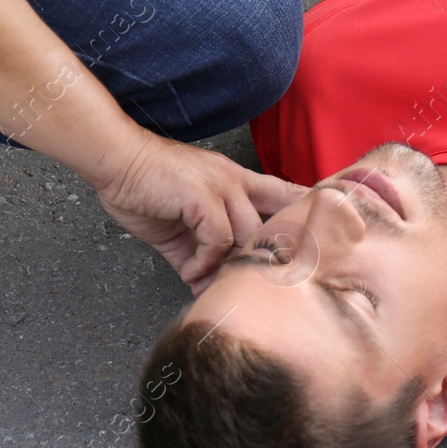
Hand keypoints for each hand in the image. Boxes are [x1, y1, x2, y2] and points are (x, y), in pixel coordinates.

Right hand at [92, 131, 307, 293]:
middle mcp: (237, 182)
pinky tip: (191, 270)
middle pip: (281, 219)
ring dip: (237, 265)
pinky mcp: (204, 198)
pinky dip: (205, 263)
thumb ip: (200, 251)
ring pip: (252, 235)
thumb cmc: (145, 187)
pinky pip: (219, 240)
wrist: (115, 161)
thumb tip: (207, 284)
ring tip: (217, 281)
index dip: (308, 213)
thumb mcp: (181, 224)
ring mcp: (223, 187)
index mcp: (237, 181)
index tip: (330, 234)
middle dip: (279, 256)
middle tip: (263, 286)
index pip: (287, 193)